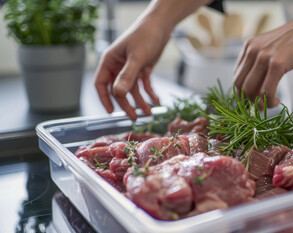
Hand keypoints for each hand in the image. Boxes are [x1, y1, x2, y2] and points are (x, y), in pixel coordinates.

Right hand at [95, 0, 213, 119]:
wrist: (161, 26)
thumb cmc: (145, 36)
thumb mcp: (136, 58)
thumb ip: (127, 76)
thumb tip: (118, 94)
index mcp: (110, 61)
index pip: (101, 84)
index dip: (104, 99)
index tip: (111, 112)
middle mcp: (118, 66)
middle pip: (118, 91)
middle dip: (127, 104)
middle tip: (134, 117)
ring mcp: (131, 69)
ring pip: (133, 90)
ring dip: (141, 101)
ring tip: (149, 113)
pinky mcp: (143, 69)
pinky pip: (144, 85)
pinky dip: (150, 93)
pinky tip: (157, 101)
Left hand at [233, 0, 292, 106]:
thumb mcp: (269, 47)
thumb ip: (258, 63)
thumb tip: (252, 87)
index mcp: (248, 47)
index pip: (236, 77)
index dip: (242, 93)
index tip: (252, 100)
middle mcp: (252, 51)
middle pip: (239, 85)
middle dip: (248, 100)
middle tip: (261, 104)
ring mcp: (263, 57)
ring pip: (250, 90)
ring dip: (259, 103)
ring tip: (270, 103)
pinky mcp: (277, 64)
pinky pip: (266, 90)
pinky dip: (269, 101)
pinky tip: (276, 100)